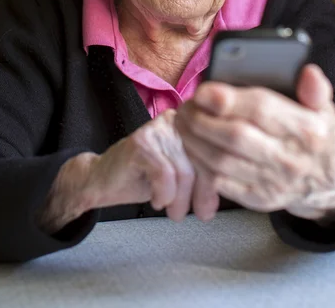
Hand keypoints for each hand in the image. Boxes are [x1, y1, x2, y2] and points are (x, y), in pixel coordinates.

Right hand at [86, 109, 216, 220]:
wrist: (103, 180)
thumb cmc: (144, 178)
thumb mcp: (182, 174)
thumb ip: (204, 173)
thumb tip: (231, 186)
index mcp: (190, 123)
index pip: (214, 151)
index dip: (216, 182)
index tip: (210, 207)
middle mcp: (175, 119)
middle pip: (202, 161)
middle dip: (202, 193)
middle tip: (198, 215)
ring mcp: (157, 129)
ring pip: (184, 171)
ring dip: (180, 199)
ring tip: (173, 211)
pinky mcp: (141, 142)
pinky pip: (165, 174)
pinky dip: (163, 194)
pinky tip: (157, 200)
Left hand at [175, 65, 334, 220]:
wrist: (327, 183)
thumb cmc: (318, 137)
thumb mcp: (325, 109)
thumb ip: (315, 89)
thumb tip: (308, 71)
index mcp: (307, 130)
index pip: (260, 110)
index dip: (226, 99)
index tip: (203, 91)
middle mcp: (290, 159)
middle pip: (234, 136)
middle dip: (202, 119)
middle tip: (186, 107)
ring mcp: (273, 183)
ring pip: (221, 161)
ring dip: (194, 140)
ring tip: (183, 124)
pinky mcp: (258, 199)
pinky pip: (219, 182)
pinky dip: (199, 162)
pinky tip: (192, 146)